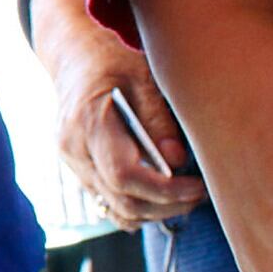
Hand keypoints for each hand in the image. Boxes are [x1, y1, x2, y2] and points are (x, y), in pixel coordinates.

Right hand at [30, 0, 204, 224]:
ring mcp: (72, 163)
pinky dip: (136, 207)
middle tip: (200, 193)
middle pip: (122, 199)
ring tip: (186, 196)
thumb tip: (177, 160)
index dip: (165, 190)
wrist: (74, 59)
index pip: (125, 175)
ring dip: (155, 211)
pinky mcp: (78, 170)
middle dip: (167, 206)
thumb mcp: (141, 76)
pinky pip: (108, 203)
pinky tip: (160, 197)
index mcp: (88, 122)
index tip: (197, 187)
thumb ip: (158, 118)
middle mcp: (74, 149)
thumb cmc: (112, 61)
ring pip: (115, 209)